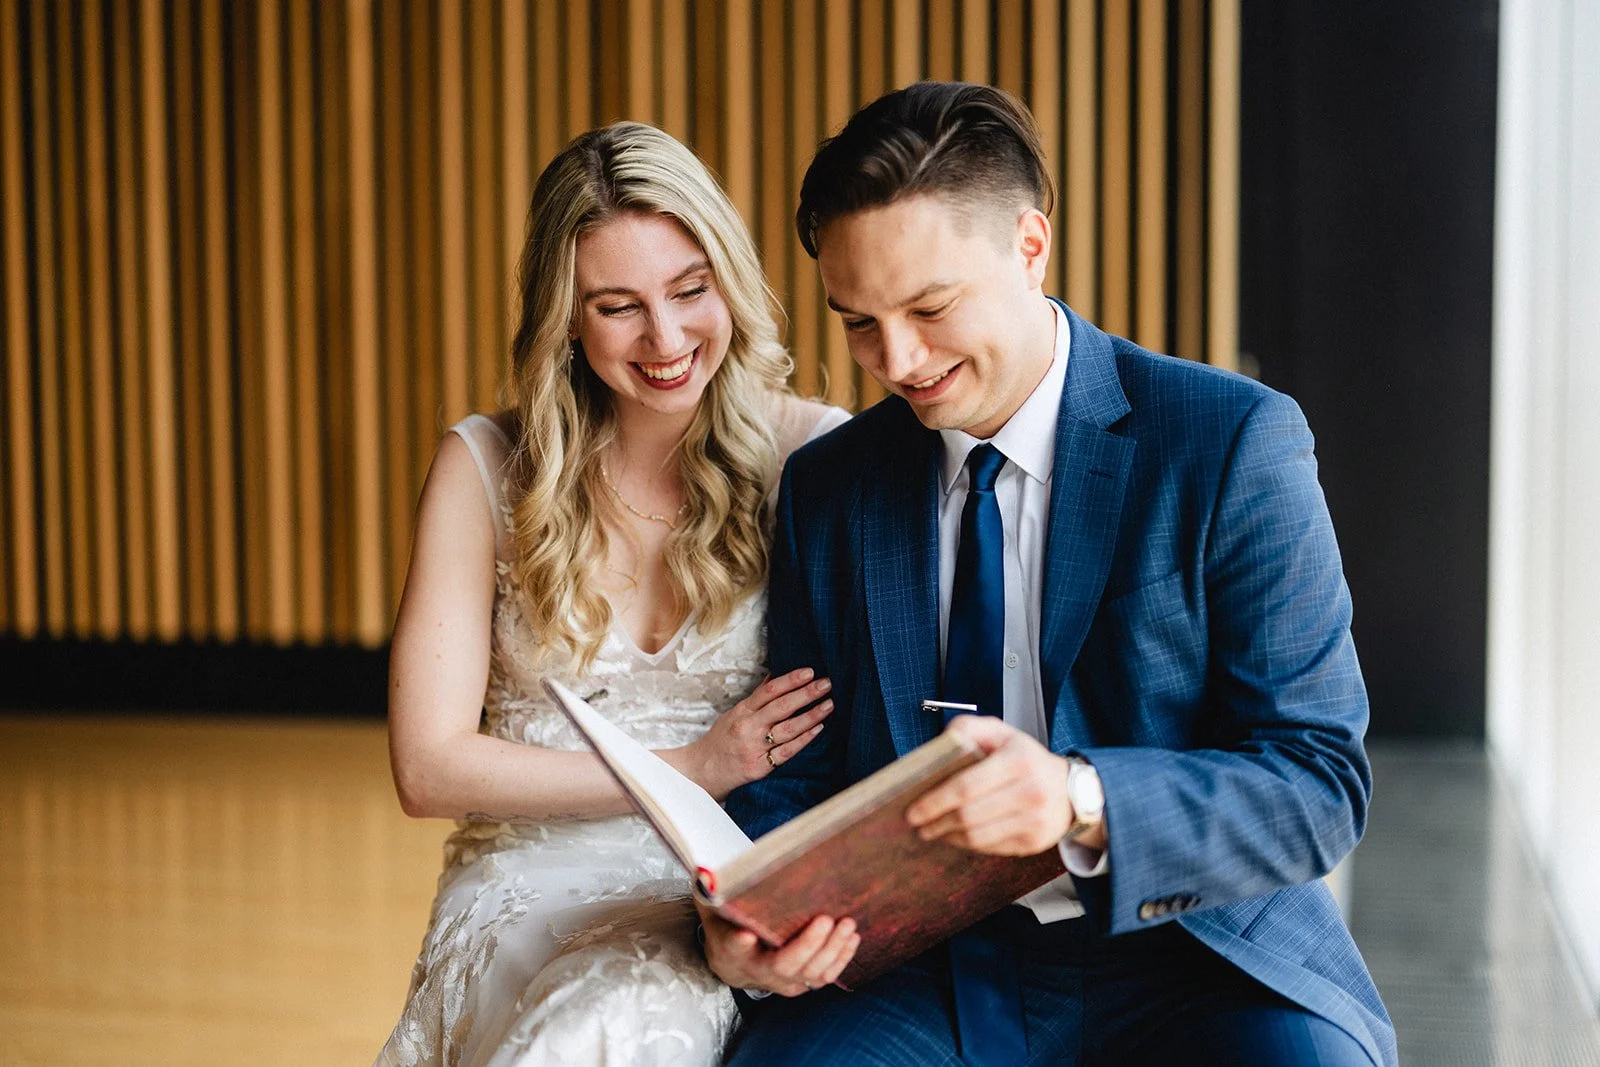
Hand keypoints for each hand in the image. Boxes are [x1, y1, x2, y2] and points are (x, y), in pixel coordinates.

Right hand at [679, 668, 833, 799]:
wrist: (701, 772)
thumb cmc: (720, 741)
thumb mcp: (734, 714)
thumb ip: (755, 699)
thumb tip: (774, 677)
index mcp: (742, 711)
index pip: (769, 691)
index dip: (790, 679)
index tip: (809, 671)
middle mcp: (748, 727)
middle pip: (781, 707)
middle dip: (806, 693)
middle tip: (827, 684)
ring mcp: (754, 747)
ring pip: (788, 729)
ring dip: (811, 715)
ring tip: (829, 705)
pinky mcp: (759, 767)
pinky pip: (786, 752)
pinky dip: (803, 740)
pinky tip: (818, 729)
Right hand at [695, 899, 858, 995]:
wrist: (735, 963)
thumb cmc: (727, 927)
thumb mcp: (712, 908)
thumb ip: (709, 890)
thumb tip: (704, 871)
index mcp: (733, 951)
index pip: (734, 948)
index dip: (740, 943)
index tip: (746, 935)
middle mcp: (760, 971)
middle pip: (785, 965)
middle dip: (808, 945)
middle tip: (826, 919)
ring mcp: (784, 981)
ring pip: (811, 973)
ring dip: (833, 950)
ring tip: (847, 924)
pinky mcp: (803, 982)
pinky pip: (825, 976)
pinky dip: (842, 958)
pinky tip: (852, 937)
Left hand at [906, 715, 1088, 854]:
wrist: (1073, 790)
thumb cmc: (1027, 759)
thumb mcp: (1003, 733)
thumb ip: (970, 727)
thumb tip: (942, 741)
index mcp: (1018, 760)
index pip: (966, 786)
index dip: (935, 801)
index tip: (913, 810)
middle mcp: (1030, 791)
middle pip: (969, 815)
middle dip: (936, 822)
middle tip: (916, 823)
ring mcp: (1035, 821)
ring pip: (977, 837)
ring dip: (948, 836)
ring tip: (931, 830)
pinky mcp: (1034, 842)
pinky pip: (990, 848)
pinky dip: (967, 844)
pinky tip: (956, 835)